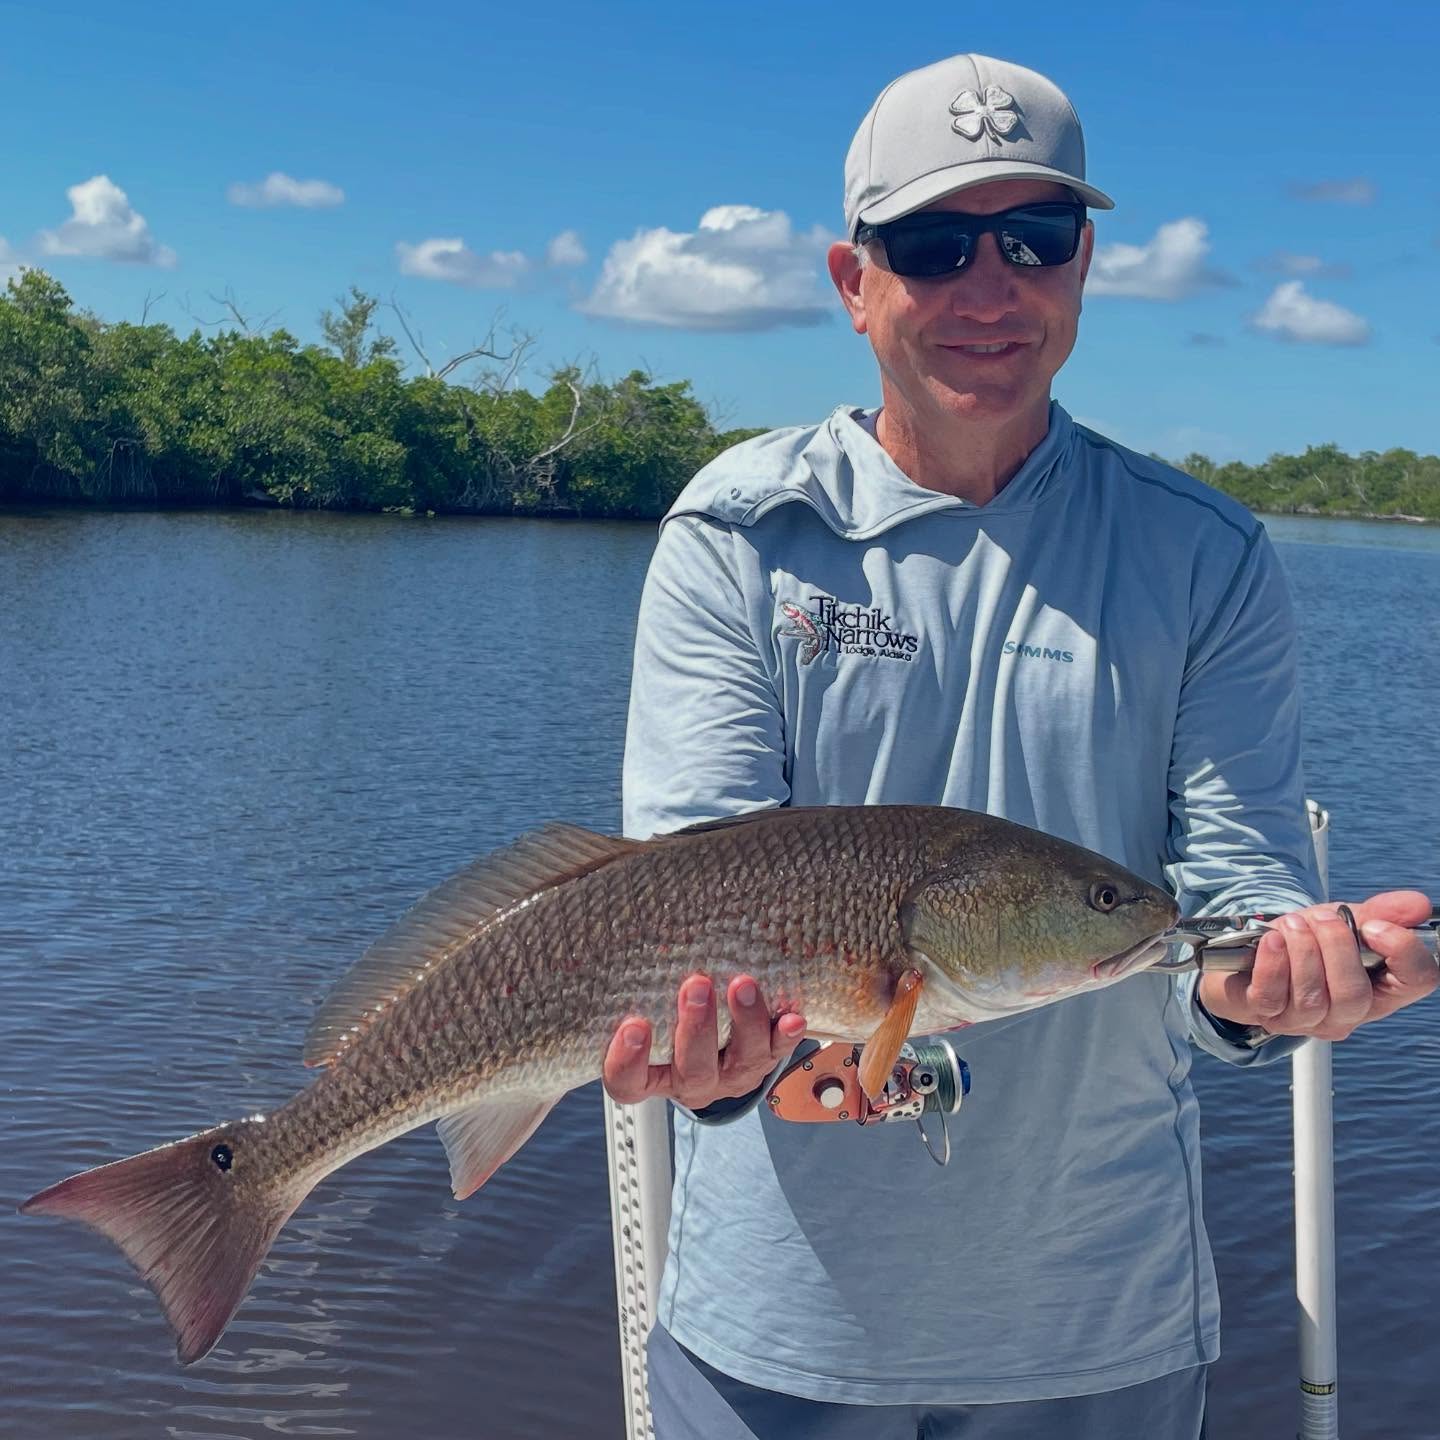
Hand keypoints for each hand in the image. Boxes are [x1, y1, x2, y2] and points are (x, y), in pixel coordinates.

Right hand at [602, 973, 806, 1109]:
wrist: (711, 1050)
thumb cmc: (664, 1022)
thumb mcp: (644, 1010)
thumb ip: (636, 989)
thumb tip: (622, 927)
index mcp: (649, 1075)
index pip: (627, 1080)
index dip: (627, 1059)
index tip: (633, 1024)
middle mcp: (689, 1082)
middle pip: (691, 1068)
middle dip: (696, 1028)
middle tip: (696, 986)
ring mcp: (729, 1076)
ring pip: (740, 1062)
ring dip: (744, 1022)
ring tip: (742, 984)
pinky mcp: (762, 1063)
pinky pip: (777, 1053)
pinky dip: (785, 1036)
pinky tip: (793, 1018)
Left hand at [1199, 891, 1437, 1040]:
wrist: (1255, 950)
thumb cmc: (1308, 940)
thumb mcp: (1345, 920)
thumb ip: (1380, 913)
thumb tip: (1419, 905)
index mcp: (1380, 990)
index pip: (1418, 980)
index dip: (1403, 951)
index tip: (1374, 926)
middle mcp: (1347, 1014)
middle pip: (1355, 995)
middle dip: (1337, 947)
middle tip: (1323, 919)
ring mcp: (1305, 1021)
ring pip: (1312, 997)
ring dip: (1302, 949)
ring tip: (1293, 924)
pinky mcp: (1267, 1015)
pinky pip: (1272, 996)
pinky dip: (1272, 962)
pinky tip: (1271, 939)